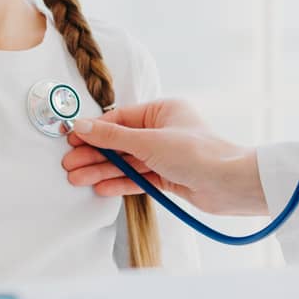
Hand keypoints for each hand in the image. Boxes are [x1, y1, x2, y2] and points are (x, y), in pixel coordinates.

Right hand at [60, 98, 268, 216]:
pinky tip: (100, 187)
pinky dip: (120, 182)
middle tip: (68, 164)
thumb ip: (113, 137)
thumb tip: (82, 126)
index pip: (120, 119)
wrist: (230, 185)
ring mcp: (166, 155)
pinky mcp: (169, 177)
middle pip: (121, 142)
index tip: (71, 138)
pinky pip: (139, 178)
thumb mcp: (149, 141)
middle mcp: (164, 131)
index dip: (95, 130)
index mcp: (163, 111)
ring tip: (76, 178)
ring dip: (103, 170)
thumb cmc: (197, 153)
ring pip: (127, 161)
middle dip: (94, 154)